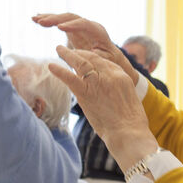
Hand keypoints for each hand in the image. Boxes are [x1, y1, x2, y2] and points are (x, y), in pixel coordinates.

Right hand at [33, 13, 138, 84]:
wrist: (111, 59)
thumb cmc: (110, 62)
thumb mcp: (106, 61)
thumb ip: (99, 57)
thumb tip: (91, 54)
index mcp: (99, 33)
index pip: (85, 25)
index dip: (72, 26)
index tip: (59, 28)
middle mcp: (90, 26)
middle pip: (72, 18)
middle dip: (57, 19)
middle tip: (42, 22)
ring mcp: (81, 26)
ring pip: (65, 18)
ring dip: (50, 18)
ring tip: (35, 19)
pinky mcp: (74, 30)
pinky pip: (60, 22)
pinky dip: (49, 21)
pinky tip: (36, 19)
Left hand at [49, 46, 157, 171]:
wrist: (129, 133)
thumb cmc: (131, 123)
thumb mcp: (129, 100)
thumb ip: (117, 92)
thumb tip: (108, 95)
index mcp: (123, 76)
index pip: (105, 61)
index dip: (93, 58)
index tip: (86, 57)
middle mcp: (111, 75)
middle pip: (93, 58)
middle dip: (80, 53)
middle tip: (70, 51)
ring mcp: (98, 82)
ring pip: (80, 62)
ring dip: (68, 55)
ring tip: (59, 49)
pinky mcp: (86, 92)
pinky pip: (70, 77)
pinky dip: (59, 71)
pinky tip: (51, 66)